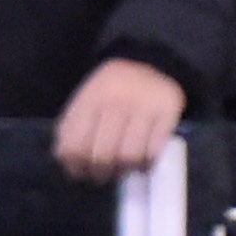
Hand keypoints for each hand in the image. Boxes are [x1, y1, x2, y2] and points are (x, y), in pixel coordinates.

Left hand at [51, 54, 184, 178]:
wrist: (151, 61)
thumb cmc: (113, 90)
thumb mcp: (87, 99)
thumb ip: (73, 128)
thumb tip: (68, 163)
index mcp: (91, 98)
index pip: (75, 145)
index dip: (76, 166)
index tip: (81, 172)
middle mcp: (116, 100)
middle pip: (102, 154)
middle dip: (101, 172)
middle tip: (104, 174)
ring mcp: (143, 105)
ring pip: (129, 156)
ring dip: (125, 169)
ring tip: (124, 168)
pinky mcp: (168, 110)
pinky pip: (154, 150)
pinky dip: (147, 162)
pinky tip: (143, 160)